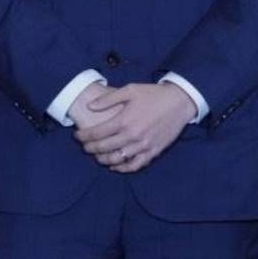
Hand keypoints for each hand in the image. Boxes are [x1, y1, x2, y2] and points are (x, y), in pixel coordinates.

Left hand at [75, 82, 194, 172]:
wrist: (180, 102)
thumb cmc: (154, 94)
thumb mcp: (130, 90)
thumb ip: (108, 99)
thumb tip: (90, 106)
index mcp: (124, 120)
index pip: (97, 133)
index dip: (84, 136)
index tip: (77, 136)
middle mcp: (132, 136)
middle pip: (104, 148)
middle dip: (90, 148)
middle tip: (84, 146)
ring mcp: (143, 146)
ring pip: (117, 159)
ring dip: (103, 160)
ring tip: (97, 156)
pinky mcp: (153, 152)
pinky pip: (135, 165)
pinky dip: (123, 168)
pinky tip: (115, 166)